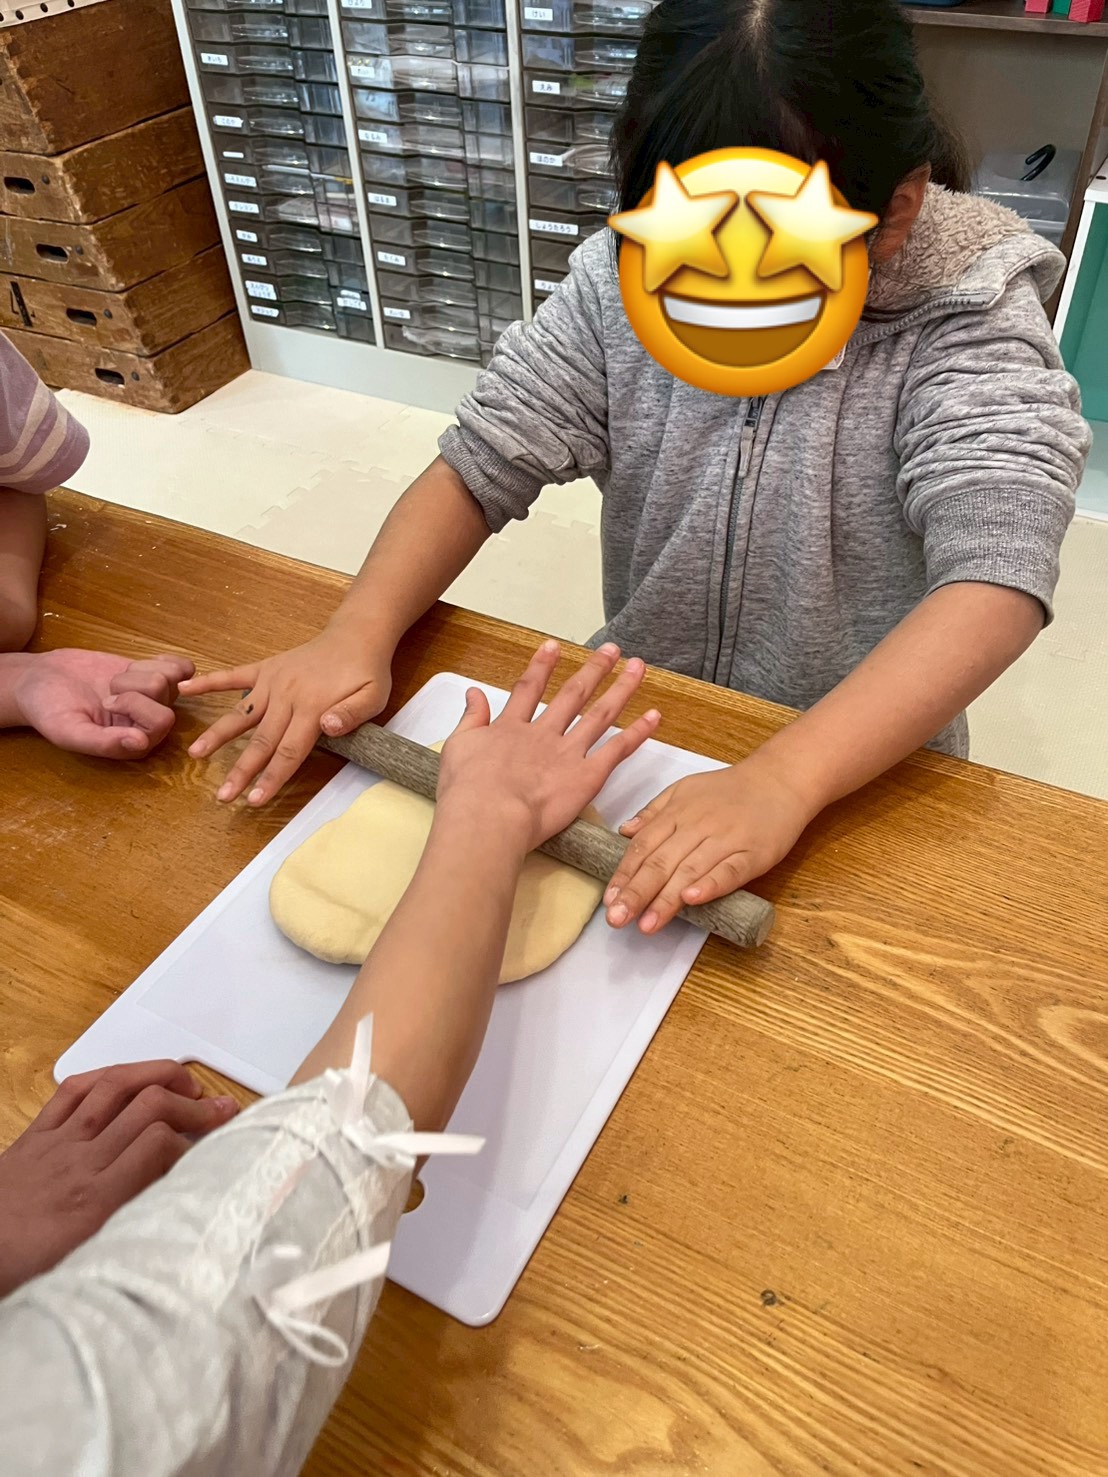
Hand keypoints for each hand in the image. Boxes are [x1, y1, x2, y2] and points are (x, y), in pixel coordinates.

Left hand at [0, 1061, 237, 1295]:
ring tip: (186, 1082)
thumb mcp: (91, 1265)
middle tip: (220, 1109)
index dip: (195, 1142)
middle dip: (194, 1102)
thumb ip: (135, 1233)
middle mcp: (79, 1163)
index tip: (212, 1153)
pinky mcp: (35, 1135)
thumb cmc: (24, 1270)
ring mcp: (56, 1143)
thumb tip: (179, 1210)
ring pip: (115, 1086)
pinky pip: (74, 1089)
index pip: (160, 1145)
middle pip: (148, 1106)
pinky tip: (130, 1079)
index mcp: (94, 1203)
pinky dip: (108, 1076)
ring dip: (158, 1075)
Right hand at [9, 649, 193, 757]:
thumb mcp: (69, 731)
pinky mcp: (151, 676)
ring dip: (139, 672)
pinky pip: (181, 667)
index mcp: (134, 744)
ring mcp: (154, 700)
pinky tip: (136, 665)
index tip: (104, 702)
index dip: (135, 705)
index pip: (161, 722)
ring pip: (173, 677)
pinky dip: (163, 661)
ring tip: (113, 680)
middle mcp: (150, 725)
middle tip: (106, 691)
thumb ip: (103, 742)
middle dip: (135, 686)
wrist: (40, 681)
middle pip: (167, 695)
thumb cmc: (50, 710)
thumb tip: (141, 743)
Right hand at [180, 625, 392, 805]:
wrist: (355, 635)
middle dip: (241, 770)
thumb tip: (330, 728)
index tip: (254, 800)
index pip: (289, 751)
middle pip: (261, 741)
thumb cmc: (366, 672)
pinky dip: (209, 682)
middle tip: (222, 796)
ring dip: (217, 735)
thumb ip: (353, 714)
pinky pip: (234, 676)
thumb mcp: (374, 696)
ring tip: (196, 754)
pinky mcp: (265, 669)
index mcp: (312, 707)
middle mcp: (286, 696)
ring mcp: (272, 682)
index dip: (271, 777)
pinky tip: (185, 687)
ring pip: (240, 714)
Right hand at [437, 641, 659, 853]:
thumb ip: (470, 718)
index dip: (541, 666)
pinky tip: (654, 716)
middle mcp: (544, 735)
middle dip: (593, 670)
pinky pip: (617, 749)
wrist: (489, 816)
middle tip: (611, 650)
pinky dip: (638, 732)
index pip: (529, 689)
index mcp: (511, 729)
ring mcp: (568, 753)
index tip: (553, 646)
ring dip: (621, 689)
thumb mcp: (457, 747)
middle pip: (573, 695)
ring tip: (638, 668)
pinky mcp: (588, 776)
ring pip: (601, 714)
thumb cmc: (467, 790)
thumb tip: (473, 693)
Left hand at [604, 751, 817, 933]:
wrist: (781, 779)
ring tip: (646, 924)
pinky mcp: (753, 853)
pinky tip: (692, 899)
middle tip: (617, 919)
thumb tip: (625, 832)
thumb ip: (654, 812)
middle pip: (660, 862)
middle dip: (636, 892)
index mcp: (677, 812)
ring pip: (689, 871)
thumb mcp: (685, 790)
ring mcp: (725, 839)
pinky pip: (729, 870)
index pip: (643, 846)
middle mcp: (696, 826)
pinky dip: (710, 885)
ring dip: (666, 899)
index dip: (624, 874)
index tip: (609, 899)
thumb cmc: (731, 790)